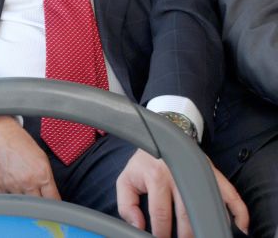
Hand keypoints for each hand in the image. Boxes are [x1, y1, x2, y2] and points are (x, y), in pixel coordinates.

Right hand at [0, 116, 60, 199]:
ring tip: (24, 192)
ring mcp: (13, 186)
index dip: (55, 205)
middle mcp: (28, 182)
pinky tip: (14, 188)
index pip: (53, 200)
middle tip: (39, 200)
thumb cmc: (22, 144)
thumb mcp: (42, 159)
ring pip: (23, 206)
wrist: (1, 135)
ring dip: (26, 202)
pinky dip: (12, 198)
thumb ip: (47, 178)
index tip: (54, 206)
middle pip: (39, 206)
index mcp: (42, 174)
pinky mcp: (0, 187)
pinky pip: (9, 201)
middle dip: (40, 204)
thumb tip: (51, 196)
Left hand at [117, 149, 248, 236]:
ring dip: (207, 227)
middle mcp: (180, 176)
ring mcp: (200, 175)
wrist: (164, 137)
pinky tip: (239, 228)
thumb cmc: (146, 163)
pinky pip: (231, 196)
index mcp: (156, 177)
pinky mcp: (215, 175)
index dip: (161, 233)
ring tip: (203, 235)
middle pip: (187, 216)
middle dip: (185, 235)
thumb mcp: (127, 179)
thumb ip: (126, 205)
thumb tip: (138, 226)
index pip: (161, 214)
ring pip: (208, 209)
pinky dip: (238, 213)